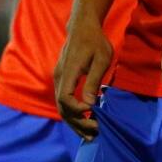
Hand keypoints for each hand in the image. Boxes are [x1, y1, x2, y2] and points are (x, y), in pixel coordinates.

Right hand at [53, 16, 113, 139]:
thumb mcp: (101, 58)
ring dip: (75, 122)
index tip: (93, 111)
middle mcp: (59, 77)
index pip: (65, 98)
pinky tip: (85, 121)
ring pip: (62, 107)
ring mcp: (59, 79)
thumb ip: (94, 80)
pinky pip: (64, 101)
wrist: (82, 27)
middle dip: (77, 122)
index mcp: (68, 71)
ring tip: (90, 134)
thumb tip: (89, 103)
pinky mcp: (62, 80)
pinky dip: (73, 114)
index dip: (77, 109)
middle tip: (95, 133)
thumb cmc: (95, 41)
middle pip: (62, 107)